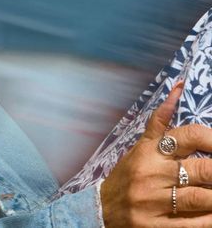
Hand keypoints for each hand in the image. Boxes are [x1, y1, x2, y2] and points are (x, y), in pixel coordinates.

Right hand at [102, 81, 211, 226]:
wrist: (101, 210)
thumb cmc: (127, 176)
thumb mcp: (140, 147)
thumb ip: (161, 121)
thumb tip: (179, 87)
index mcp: (150, 152)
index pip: (188, 136)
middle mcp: (151, 174)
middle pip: (202, 169)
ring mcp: (153, 202)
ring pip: (201, 198)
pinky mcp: (155, 227)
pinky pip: (192, 224)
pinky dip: (208, 219)